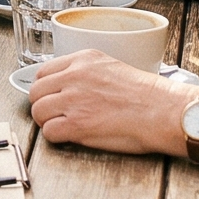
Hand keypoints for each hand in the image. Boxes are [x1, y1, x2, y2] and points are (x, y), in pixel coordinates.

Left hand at [27, 50, 186, 154]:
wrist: (162, 110)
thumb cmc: (146, 94)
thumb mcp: (111, 67)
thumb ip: (86, 73)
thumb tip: (68, 86)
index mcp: (83, 60)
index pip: (44, 72)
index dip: (45, 89)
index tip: (51, 97)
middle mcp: (74, 76)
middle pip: (36, 92)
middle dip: (42, 106)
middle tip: (54, 115)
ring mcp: (73, 100)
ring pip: (38, 112)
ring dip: (47, 122)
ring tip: (62, 127)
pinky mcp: (77, 124)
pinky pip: (50, 132)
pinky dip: (56, 138)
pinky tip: (69, 137)